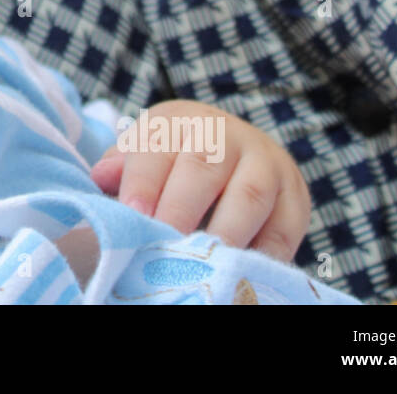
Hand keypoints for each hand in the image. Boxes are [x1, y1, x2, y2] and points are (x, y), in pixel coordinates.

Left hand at [89, 99, 309, 261]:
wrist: (236, 145)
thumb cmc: (175, 157)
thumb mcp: (146, 150)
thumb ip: (123, 166)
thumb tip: (102, 177)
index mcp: (179, 122)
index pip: (157, 148)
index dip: (143, 183)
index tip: (133, 216)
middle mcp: (226, 135)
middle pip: (204, 167)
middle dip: (181, 208)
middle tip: (164, 243)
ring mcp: (266, 163)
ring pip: (249, 195)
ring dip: (226, 233)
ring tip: (203, 264)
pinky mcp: (295, 195)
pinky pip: (285, 227)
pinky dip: (265, 253)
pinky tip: (242, 273)